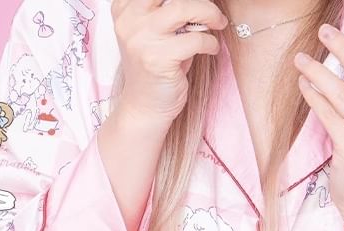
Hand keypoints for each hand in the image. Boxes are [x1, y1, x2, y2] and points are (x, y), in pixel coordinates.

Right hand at [111, 0, 228, 127]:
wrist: (145, 106)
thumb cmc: (157, 67)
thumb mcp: (157, 33)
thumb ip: (170, 12)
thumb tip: (202, 0)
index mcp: (124, 9)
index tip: (197, 2)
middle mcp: (129, 20)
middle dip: (199, 0)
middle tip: (213, 11)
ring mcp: (141, 38)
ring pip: (184, 8)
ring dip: (209, 14)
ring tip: (218, 24)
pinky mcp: (158, 59)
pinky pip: (196, 40)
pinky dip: (211, 43)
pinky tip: (211, 49)